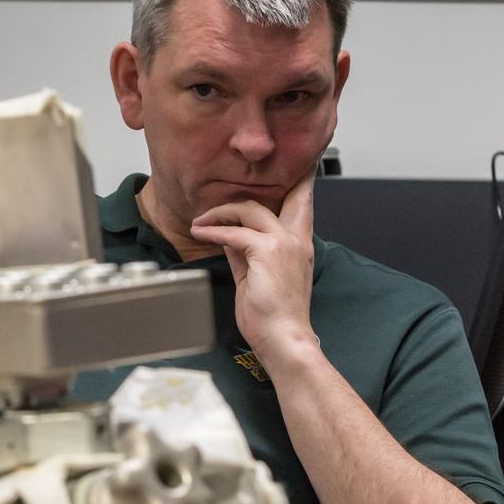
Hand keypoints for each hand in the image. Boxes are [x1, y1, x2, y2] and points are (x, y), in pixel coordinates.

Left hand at [189, 171, 318, 372]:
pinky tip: (200, 232)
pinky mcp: (266, 251)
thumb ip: (246, 252)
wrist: (283, 337)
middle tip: (239, 182)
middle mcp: (296, 239)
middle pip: (285, 196)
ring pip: (250, 209)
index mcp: (299, 245)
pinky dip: (213, 231)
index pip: (302, 205)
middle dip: (270, 181)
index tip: (299, 166)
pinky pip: (233, 233)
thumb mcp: (257, 276)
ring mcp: (283, 243)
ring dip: (220, 213)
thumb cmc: (273, 315)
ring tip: (201, 222)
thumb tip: (228, 236)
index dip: (301, 183)